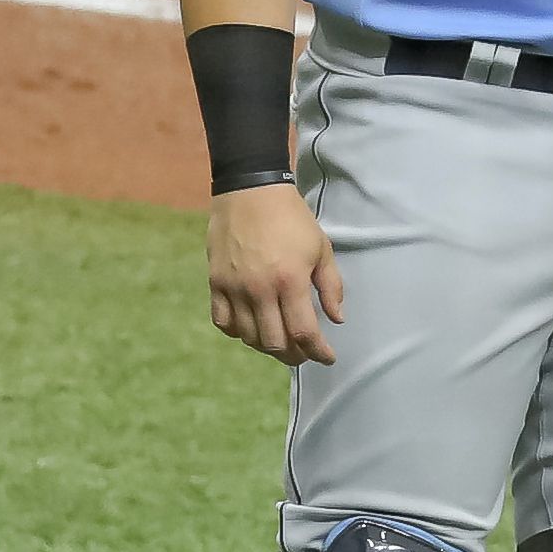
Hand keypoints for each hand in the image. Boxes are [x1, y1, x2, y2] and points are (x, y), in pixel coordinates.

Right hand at [207, 183, 343, 366]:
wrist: (250, 193)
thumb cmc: (292, 219)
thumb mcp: (322, 248)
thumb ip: (331, 286)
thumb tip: (336, 319)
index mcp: (290, 281)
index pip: (304, 332)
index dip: (318, 352)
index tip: (327, 358)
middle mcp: (260, 290)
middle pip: (274, 342)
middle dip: (293, 354)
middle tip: (304, 353)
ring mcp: (234, 288)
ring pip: (248, 337)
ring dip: (266, 346)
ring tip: (281, 342)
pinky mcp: (215, 284)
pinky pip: (223, 322)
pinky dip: (238, 333)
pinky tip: (251, 328)